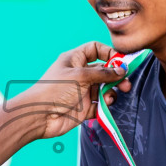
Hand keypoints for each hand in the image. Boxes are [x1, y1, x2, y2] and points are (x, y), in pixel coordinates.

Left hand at [13, 41, 131, 139]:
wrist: (39, 116)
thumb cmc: (54, 90)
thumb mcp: (80, 76)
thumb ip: (103, 73)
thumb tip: (121, 70)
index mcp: (75, 60)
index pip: (95, 49)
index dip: (109, 53)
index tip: (121, 61)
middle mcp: (79, 74)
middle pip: (104, 71)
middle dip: (116, 76)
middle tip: (126, 83)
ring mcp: (82, 91)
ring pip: (104, 89)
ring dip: (111, 92)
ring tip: (111, 97)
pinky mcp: (83, 108)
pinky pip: (99, 106)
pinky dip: (104, 106)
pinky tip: (104, 106)